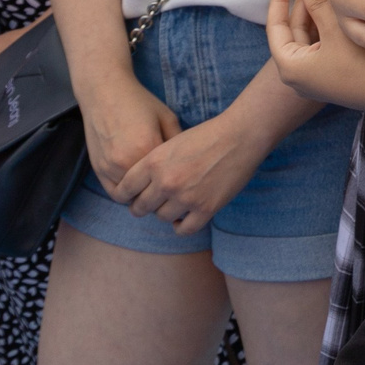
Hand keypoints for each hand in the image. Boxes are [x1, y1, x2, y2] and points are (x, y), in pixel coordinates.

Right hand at [77, 71, 179, 194]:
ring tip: (154, 187)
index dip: (178, 182)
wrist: (105, 92)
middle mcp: (126, 162)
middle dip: (161, 193)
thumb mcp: (167, 118)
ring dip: (143, 195)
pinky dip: (127, 193)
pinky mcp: (98, 169)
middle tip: (171, 189)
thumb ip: (179, 144)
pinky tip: (137, 185)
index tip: (184, 182)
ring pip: (132, 197)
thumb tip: (189, 168)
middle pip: (150, 192)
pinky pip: (115, 193)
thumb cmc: (139, 102)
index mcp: (148, 148)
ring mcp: (109, 168)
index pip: (169, 179)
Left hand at [114, 107, 270, 235]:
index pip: (125, 189)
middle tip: (149, 204)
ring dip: (165, 213)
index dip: (124, 196)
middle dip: (142, 207)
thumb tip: (139, 186)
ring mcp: (186, 197)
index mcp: (154, 162)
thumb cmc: (206, 135)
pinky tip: (184, 217)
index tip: (129, 198)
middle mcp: (166, 182)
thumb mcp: (171, 143)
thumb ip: (154, 164)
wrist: (240, 136)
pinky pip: (184, 229)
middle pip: (141, 207)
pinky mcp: (206, 208)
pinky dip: (181, 226)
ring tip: (172, 205)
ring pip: (162, 218)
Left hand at [266, 0, 364, 100]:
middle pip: (293, 29)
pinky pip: (319, 43)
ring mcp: (311, 75)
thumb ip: (318, 4)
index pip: (276, 25)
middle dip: (304, 2)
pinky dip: (325, 25)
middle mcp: (296, 73)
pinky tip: (335, 6)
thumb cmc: (360, 65)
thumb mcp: (336, 30)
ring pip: (308, 34)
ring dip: (316, 11)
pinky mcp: (326, 74)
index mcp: (289, 66)